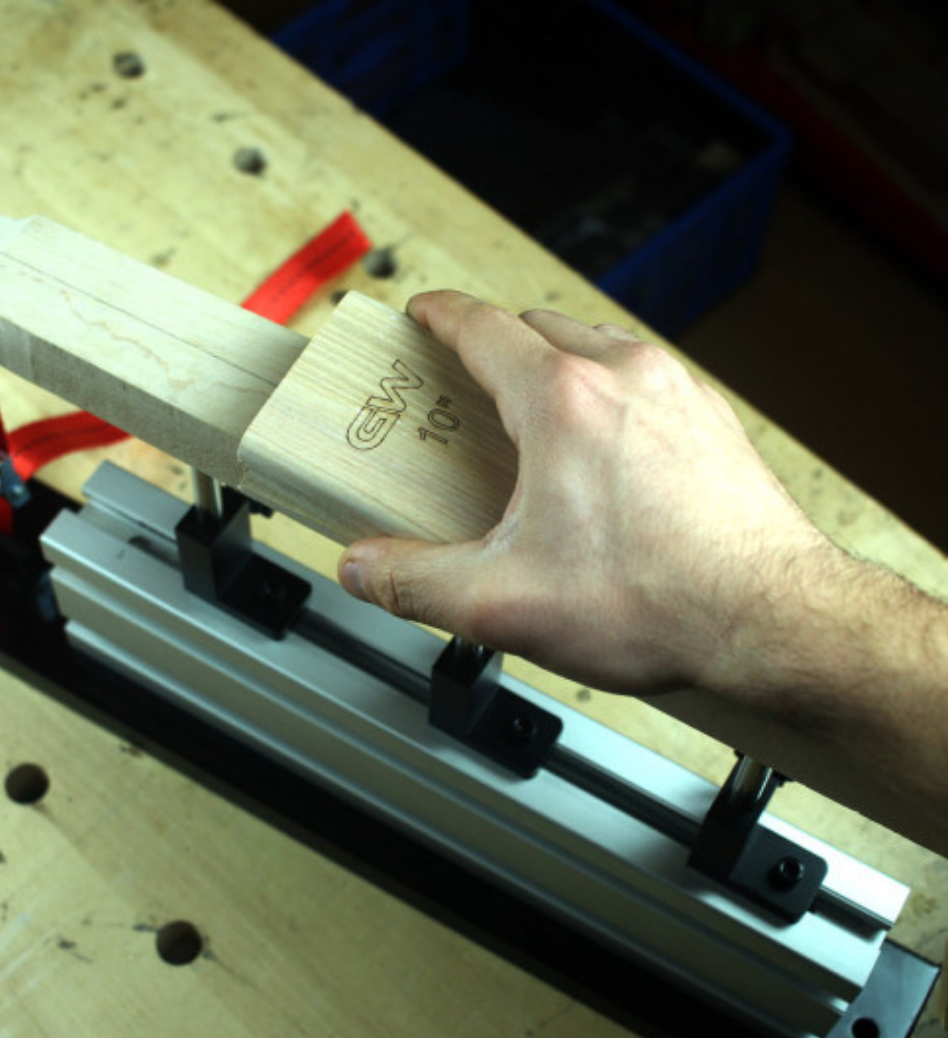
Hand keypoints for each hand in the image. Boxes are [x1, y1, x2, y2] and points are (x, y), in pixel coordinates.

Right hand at [337, 289, 831, 694]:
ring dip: (554, 364)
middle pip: (538, 326)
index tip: (422, 315)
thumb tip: (364, 568)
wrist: (774, 621)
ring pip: (597, 347)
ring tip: (532, 420)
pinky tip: (601, 453)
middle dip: (494, 343)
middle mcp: (626, 377)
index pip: (482, 326)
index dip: (440, 315)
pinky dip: (607, 393)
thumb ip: (414, 582)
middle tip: (466, 385)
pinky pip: (644, 380)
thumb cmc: (660, 602)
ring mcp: (677, 393)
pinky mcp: (711, 421)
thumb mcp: (504, 602)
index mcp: (564, 401)